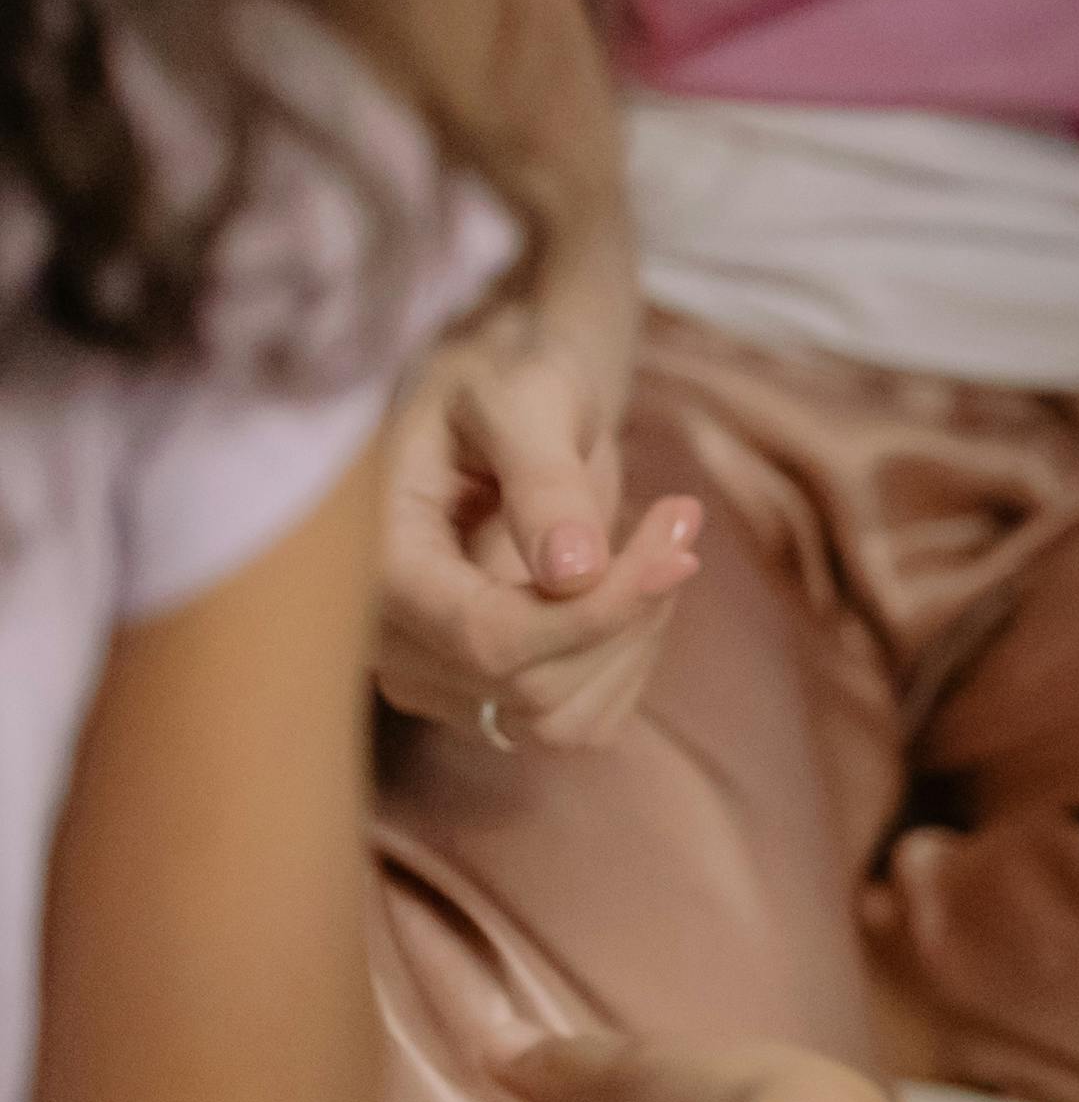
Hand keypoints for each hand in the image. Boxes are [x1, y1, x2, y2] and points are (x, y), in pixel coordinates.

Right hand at [373, 290, 701, 752]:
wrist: (495, 405)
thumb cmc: (499, 381)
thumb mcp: (523, 398)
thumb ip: (543, 478)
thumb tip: (571, 573)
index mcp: (375, 564)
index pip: (488, 638)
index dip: (597, 611)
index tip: (680, 546)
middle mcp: (389, 641)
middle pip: (533, 688)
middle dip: (630, 610)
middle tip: (679, 519)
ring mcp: (432, 680)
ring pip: (562, 719)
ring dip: (635, 638)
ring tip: (653, 545)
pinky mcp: (481, 697)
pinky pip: (580, 721)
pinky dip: (626, 659)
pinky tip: (630, 587)